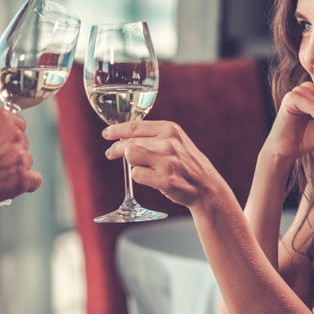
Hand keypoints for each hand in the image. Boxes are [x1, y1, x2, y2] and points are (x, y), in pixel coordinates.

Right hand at [0, 106, 41, 213]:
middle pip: (22, 141)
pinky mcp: (21, 181)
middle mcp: (13, 134)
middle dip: (10, 150)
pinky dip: (25, 183)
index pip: (17, 121)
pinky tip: (11, 184)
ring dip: (14, 167)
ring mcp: (18, 158)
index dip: (6, 133)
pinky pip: (34, 181)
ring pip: (26, 161)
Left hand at [102, 120, 226, 209]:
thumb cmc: (186, 163)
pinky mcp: (165, 180)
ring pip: (130, 156)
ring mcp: (167, 161)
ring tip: (138, 166)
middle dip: (116, 149)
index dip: (116, 130)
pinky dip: (139, 177)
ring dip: (130, 162)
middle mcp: (168, 142)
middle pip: (128, 142)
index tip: (107, 133)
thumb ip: (152, 136)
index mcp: (170, 129)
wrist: (206, 186)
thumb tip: (122, 135)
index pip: (134, 126)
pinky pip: (136, 175)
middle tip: (111, 154)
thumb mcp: (175, 141)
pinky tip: (149, 177)